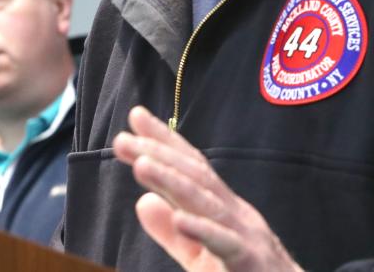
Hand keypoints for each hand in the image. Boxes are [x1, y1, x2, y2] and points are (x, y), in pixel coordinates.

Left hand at [113, 106, 302, 271]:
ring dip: (173, 180)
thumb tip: (142, 202)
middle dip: (159, 153)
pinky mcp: (251, 261)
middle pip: (195, 175)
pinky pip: (225, 244)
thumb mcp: (201, 257)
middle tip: (122, 139)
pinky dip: (202, 230)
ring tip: (142, 164)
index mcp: (222, 208)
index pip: (190, 166)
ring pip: (206, 201)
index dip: (164, 140)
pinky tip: (179, 218)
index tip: (136, 117)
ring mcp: (245, 233)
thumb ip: (173, 233)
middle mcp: (234, 212)